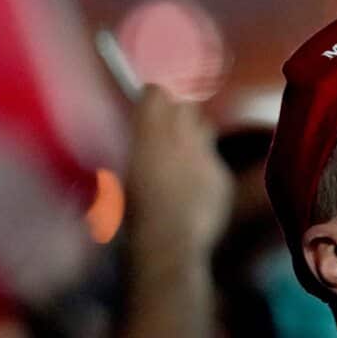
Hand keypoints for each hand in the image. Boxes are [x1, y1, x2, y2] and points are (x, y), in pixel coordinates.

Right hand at [125, 85, 232, 259]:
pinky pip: (215, 162)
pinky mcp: (223, 176)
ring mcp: (207, 156)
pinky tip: (196, 191)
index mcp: (148, 134)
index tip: (148, 106)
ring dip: (195, 137)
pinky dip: (206, 170)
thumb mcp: (113, 184)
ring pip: (206, 129)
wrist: (170, 244)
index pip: (156, 93)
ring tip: (183, 158)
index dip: (152, 99)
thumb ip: (129, 158)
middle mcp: (182, 137)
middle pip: (186, 106)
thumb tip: (132, 154)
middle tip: (166, 132)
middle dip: (177, 114)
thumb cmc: (129, 217)